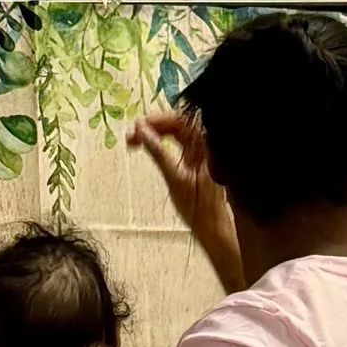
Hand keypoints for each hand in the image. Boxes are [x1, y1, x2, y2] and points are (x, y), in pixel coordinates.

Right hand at [128, 108, 241, 289]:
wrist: (214, 227)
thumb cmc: (199, 208)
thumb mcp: (174, 179)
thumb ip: (158, 152)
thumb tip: (142, 131)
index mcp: (206, 144)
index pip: (181, 119)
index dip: (158, 120)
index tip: (139, 126)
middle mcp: (206, 144)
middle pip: (177, 124)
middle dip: (153, 126)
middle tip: (133, 135)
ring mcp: (202, 152)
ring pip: (176, 133)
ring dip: (155, 134)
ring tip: (135, 140)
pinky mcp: (197, 160)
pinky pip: (178, 144)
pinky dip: (162, 144)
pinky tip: (149, 147)